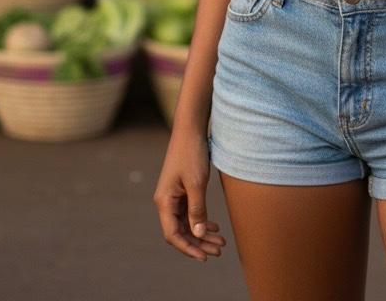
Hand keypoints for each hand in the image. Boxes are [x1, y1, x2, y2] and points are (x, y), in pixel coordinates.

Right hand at [153, 130, 226, 262]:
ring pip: (187, 222)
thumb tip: (198, 234)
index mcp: (164, 201)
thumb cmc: (192, 153)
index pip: (172, 235)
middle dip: (199, 243)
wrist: (191, 129)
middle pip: (181, 231)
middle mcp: (166, 201)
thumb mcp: (197, 183)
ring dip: (202, 233)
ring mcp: (174, 196)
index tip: (204, 257)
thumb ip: (197, 209)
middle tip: (219, 250)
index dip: (188, 248)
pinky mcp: (182, 190)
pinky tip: (214, 226)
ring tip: (220, 242)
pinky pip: (190, 212)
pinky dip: (201, 220)